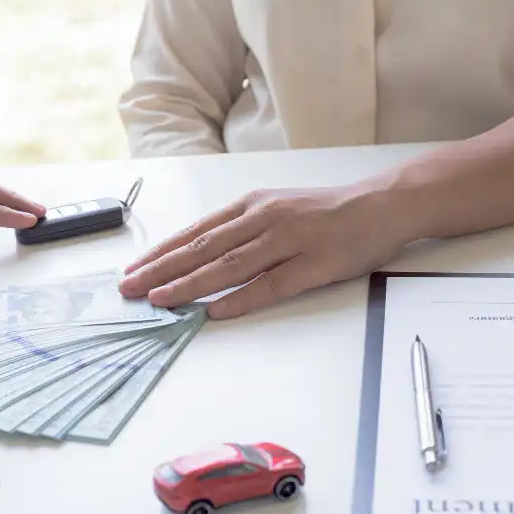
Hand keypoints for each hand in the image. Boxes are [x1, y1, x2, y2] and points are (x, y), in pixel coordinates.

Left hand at [118, 183, 410, 318]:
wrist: (384, 203)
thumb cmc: (326, 211)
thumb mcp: (276, 208)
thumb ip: (241, 229)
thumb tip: (198, 254)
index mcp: (252, 205)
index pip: (195, 233)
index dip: (161, 253)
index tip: (133, 270)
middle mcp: (264, 219)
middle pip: (202, 249)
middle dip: (161, 270)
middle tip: (130, 288)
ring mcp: (289, 240)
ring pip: (229, 266)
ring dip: (189, 284)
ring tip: (159, 300)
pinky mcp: (315, 264)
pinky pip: (271, 284)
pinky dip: (240, 298)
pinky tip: (215, 310)